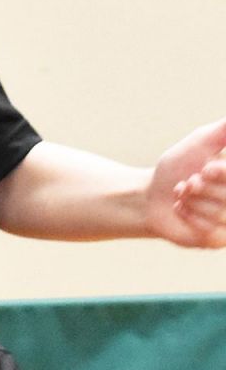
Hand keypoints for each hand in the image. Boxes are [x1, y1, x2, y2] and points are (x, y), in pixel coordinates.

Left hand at [146, 118, 225, 247]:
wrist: (151, 196)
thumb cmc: (177, 168)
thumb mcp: (200, 142)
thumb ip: (223, 131)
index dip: (221, 173)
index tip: (204, 169)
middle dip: (201, 187)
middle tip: (188, 183)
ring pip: (220, 213)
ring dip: (192, 201)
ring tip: (182, 195)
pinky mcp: (218, 239)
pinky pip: (211, 231)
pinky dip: (189, 216)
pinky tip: (180, 210)